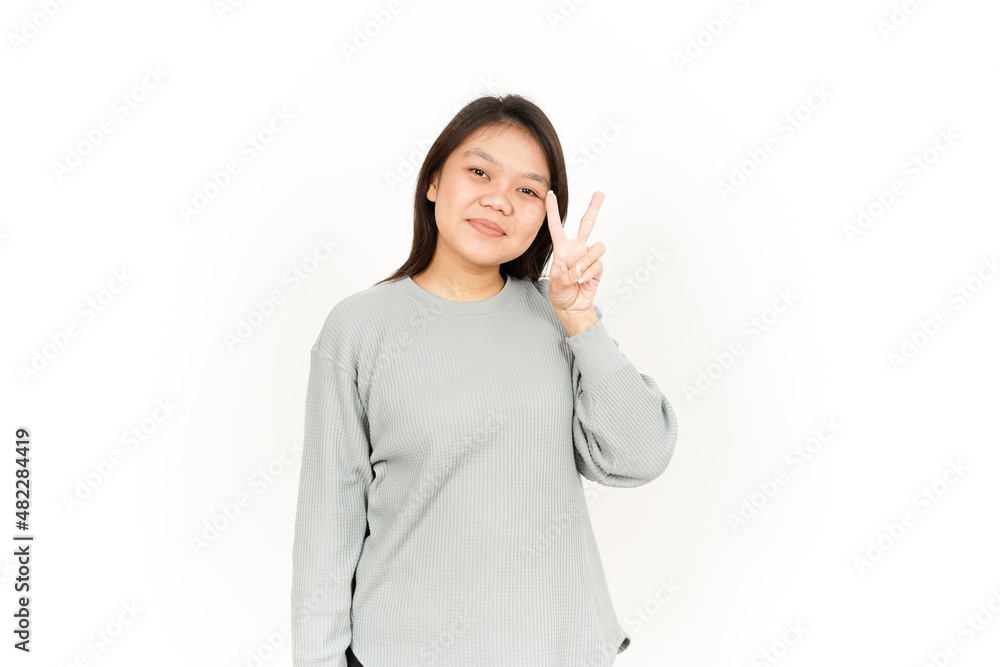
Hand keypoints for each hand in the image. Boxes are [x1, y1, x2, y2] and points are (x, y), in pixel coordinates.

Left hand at [545, 189, 605, 314]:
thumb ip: (566, 276)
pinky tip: (583, 280)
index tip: (550, 194)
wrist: (571, 307)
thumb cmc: (560, 293)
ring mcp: (588, 257)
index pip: (556, 226)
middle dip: (594, 208)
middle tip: (600, 193)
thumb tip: (579, 270)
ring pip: (598, 246)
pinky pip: (598, 264)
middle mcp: (577, 249)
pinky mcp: (597, 268)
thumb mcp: (556, 284)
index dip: (552, 210)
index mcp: (562, 248)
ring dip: (588, 259)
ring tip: (579, 272)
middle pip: (587, 224)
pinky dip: (589, 273)